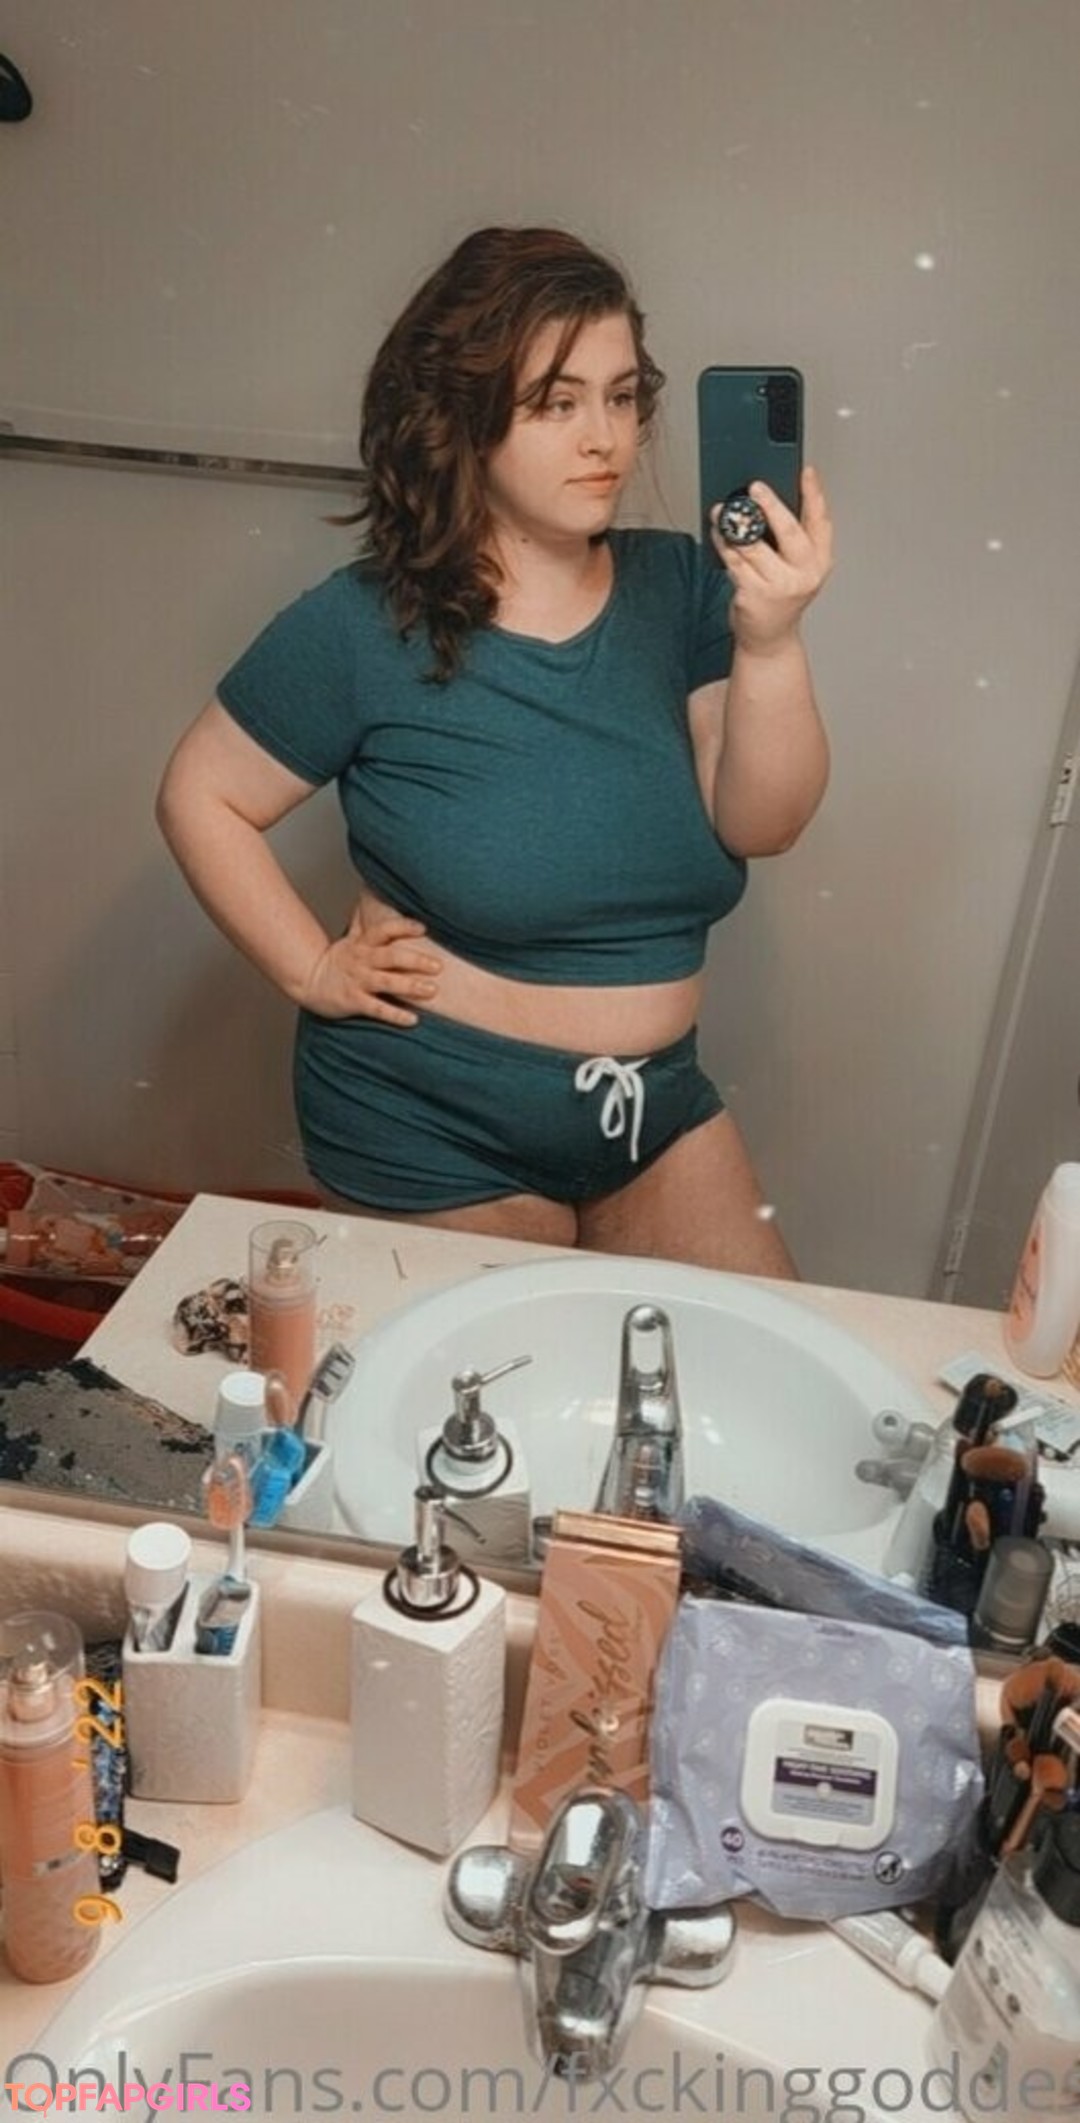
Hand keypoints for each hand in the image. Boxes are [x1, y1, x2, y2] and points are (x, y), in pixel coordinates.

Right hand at [301, 903, 441, 1024]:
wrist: (309, 982)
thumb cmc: (336, 961)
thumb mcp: (350, 938)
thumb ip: (364, 919)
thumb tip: (369, 891)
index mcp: (363, 944)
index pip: (383, 931)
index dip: (402, 928)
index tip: (422, 928)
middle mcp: (362, 961)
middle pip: (390, 958)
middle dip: (415, 961)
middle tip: (438, 965)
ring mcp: (358, 982)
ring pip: (386, 983)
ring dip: (410, 986)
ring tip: (431, 989)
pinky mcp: (354, 1002)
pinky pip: (377, 1009)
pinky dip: (395, 1015)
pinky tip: (413, 1020)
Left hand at [710, 465, 832, 656]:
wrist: (769, 638)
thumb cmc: (779, 597)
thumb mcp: (796, 568)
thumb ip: (791, 539)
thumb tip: (766, 501)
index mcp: (820, 562)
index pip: (821, 521)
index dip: (814, 494)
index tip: (806, 471)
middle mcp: (804, 574)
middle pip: (789, 531)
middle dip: (771, 505)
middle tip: (756, 486)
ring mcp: (779, 586)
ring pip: (754, 545)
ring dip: (734, 524)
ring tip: (721, 509)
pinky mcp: (753, 595)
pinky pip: (734, 561)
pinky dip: (723, 545)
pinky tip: (718, 534)